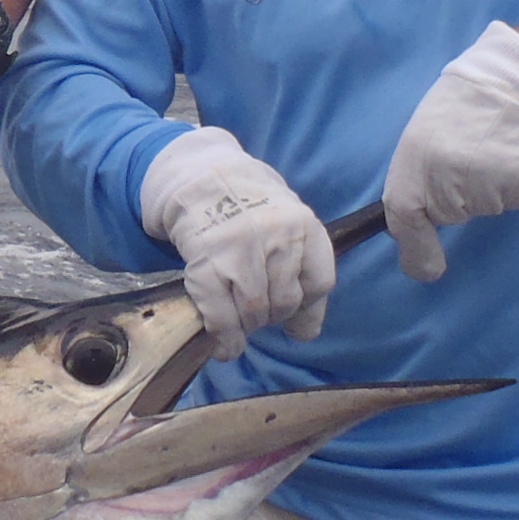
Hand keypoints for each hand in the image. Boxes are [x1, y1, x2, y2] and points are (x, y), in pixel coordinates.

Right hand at [138, 125, 334, 347]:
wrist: (198, 175)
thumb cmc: (247, 204)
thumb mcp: (286, 222)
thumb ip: (303, 272)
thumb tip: (305, 333)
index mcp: (302, 224)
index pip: (320, 283)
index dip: (306, 305)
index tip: (289, 309)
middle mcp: (275, 235)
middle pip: (285, 302)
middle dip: (271, 317)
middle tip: (255, 311)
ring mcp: (239, 248)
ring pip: (254, 312)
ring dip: (246, 328)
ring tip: (238, 323)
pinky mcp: (206, 261)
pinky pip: (221, 315)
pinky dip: (224, 337)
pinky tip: (224, 344)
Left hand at [380, 21, 518, 282]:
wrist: (513, 77)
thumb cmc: (465, 103)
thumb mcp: (423, 135)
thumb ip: (418, 178)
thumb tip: (415, 231)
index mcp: (415, 159)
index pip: (405, 215)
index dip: (415, 248)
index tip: (426, 270)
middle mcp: (445, 177)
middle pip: (452, 214)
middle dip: (460, 196)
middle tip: (470, 153)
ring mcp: (482, 183)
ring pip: (486, 207)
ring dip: (491, 186)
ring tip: (492, 144)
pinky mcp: (518, 186)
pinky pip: (516, 199)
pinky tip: (515, 151)